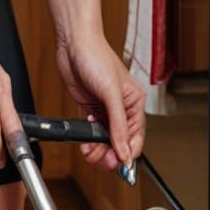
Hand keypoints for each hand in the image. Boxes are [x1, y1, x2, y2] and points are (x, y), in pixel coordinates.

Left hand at [56, 31, 145, 171]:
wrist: (73, 44)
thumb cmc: (96, 57)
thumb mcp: (111, 94)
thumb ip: (118, 125)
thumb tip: (125, 151)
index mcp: (134, 102)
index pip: (136, 135)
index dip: (129, 152)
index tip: (120, 165)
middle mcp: (121, 106)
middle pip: (121, 139)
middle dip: (111, 153)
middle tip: (101, 161)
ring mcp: (105, 107)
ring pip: (105, 137)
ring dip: (98, 149)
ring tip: (90, 153)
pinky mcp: (90, 106)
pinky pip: (92, 129)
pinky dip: (89, 139)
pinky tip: (85, 141)